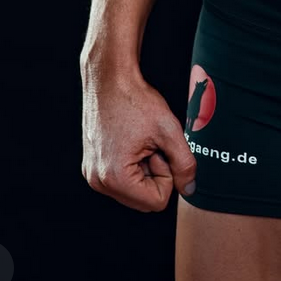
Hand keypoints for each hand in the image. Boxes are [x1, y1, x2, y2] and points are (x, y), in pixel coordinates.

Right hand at [81, 64, 196, 212]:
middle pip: (144, 199)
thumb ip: (184, 163)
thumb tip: (189, 189)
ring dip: (144, 168)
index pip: (157, 202)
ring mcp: (92, 175)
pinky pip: (121, 179)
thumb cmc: (135, 100)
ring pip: (133, 190)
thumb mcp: (169, 130)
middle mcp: (98, 182)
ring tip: (141, 141)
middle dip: (155, 174)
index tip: (159, 149)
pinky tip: (131, 140)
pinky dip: (132, 163)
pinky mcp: (92, 166)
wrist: (109, 79)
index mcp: (115, 178)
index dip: (167, 175)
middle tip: (151, 144)